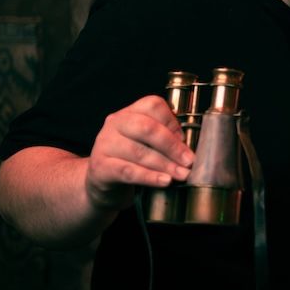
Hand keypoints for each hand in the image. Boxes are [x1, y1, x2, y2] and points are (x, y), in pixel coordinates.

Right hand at [84, 95, 194, 212]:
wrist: (102, 183)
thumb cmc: (131, 161)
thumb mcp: (147, 144)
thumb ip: (164, 140)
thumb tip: (189, 150)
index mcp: (129, 113)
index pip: (153, 105)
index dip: (172, 122)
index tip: (185, 140)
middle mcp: (114, 124)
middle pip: (146, 127)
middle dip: (172, 146)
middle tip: (189, 162)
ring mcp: (104, 144)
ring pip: (138, 152)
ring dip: (165, 165)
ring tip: (182, 175)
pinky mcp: (100, 167)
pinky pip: (128, 171)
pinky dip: (149, 177)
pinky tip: (164, 181)